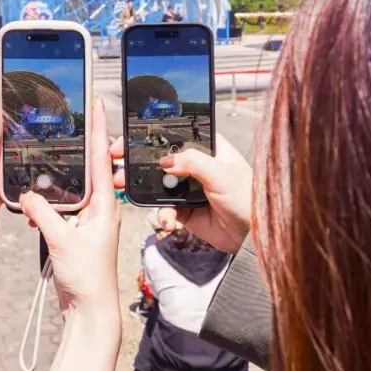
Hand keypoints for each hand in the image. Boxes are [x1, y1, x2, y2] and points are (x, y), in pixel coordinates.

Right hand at [20, 97, 120, 319]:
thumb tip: (26, 194)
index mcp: (103, 204)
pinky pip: (67, 203)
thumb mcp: (61, 241)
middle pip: (92, 164)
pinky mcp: (78, 230)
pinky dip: (55, 193)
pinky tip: (42, 190)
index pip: (101, 157)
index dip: (98, 128)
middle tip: (78, 112)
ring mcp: (90, 219)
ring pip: (77, 183)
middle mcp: (100, 207)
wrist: (89, 309)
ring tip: (60, 143)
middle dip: (85, 139)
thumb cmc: (87, 278)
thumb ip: (43, 213)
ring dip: (68, 167)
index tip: (97, 103)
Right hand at [111, 127, 251, 252]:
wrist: (253, 235)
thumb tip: (165, 161)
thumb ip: (192, 161)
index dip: (149, 135)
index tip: (127, 139)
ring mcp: (187, 188)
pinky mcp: (185, 210)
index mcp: (206, 147)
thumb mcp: (221, 172)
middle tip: (117, 166)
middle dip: (136, 164)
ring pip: (157, 185)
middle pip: (158, 159)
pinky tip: (169, 221)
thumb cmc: (247, 197)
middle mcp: (194, 165)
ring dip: (142, 190)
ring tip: (127, 192)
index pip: (173, 135)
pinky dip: (163, 215)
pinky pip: (164, 209)